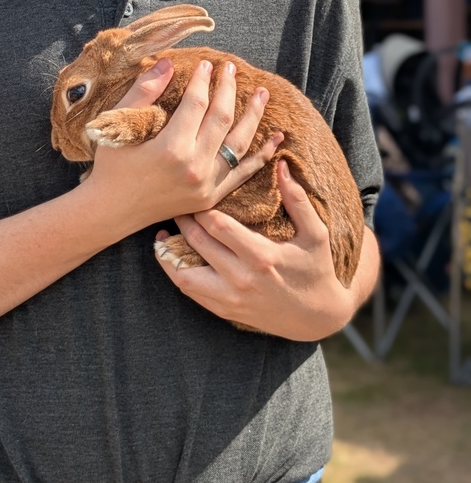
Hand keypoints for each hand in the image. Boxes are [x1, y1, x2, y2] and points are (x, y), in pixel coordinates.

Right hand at [84, 57, 278, 234]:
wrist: (111, 211)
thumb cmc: (111, 166)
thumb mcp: (117, 125)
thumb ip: (144, 91)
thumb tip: (167, 63)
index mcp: (171, 148)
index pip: (196, 103)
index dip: (202, 80)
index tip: (205, 64)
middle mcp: (195, 167)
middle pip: (222, 118)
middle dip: (228, 89)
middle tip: (231, 67)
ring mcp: (207, 185)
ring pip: (239, 143)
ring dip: (254, 116)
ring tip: (262, 93)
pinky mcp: (212, 197)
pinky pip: (243, 172)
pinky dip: (261, 154)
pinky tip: (275, 138)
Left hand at [156, 159, 357, 340]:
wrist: (318, 319)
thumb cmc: (316, 270)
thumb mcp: (316, 234)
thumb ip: (297, 199)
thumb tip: (281, 164)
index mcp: (262, 256)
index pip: (218, 226)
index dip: (202, 207)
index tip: (196, 191)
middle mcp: (242, 279)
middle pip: (197, 243)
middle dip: (183, 220)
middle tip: (176, 203)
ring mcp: (230, 299)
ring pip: (183, 274)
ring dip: (168, 252)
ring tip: (164, 232)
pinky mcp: (224, 311)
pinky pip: (189, 291)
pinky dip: (176, 271)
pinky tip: (173, 254)